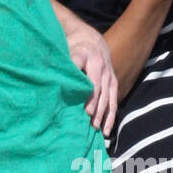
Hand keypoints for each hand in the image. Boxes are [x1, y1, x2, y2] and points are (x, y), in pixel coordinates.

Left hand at [65, 20, 117, 135]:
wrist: (91, 41)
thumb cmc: (74, 48)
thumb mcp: (67, 50)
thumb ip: (66, 63)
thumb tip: (58, 80)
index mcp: (90, 58)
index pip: (91, 81)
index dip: (90, 97)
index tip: (86, 110)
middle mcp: (102, 67)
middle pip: (100, 92)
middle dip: (96, 108)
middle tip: (89, 122)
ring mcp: (110, 76)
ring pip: (108, 99)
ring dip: (103, 115)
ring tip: (96, 129)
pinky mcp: (113, 84)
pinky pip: (114, 102)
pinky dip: (110, 117)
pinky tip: (106, 131)